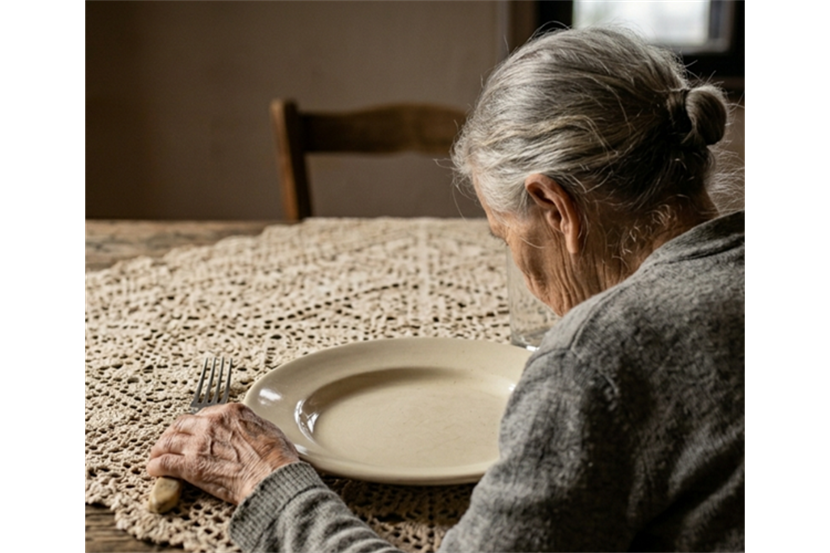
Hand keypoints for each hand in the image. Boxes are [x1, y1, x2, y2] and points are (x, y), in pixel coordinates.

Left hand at [147, 403, 299, 504]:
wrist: (272, 477)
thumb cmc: (277, 458)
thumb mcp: (269, 429)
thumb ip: (252, 425)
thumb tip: (250, 432)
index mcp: (231, 412)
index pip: (204, 413)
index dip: (196, 424)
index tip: (193, 431)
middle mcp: (211, 423)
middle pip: (182, 424)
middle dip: (173, 433)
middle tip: (169, 442)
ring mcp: (199, 444)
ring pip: (168, 441)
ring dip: (159, 449)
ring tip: (156, 456)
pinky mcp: (190, 466)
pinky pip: (164, 463)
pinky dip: (155, 466)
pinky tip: (153, 470)